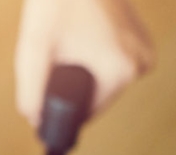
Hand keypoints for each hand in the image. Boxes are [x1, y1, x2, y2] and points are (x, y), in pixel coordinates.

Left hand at [15, 0, 154, 125]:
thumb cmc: (57, 2)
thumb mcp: (34, 51)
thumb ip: (31, 93)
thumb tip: (36, 122)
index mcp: (122, 71)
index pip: (85, 114)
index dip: (60, 108)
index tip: (45, 85)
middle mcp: (141, 64)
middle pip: (94, 97)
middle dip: (70, 85)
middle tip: (56, 51)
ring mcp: (144, 51)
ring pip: (101, 81)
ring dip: (80, 72)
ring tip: (68, 40)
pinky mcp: (141, 40)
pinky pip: (110, 65)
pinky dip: (92, 58)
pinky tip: (80, 37)